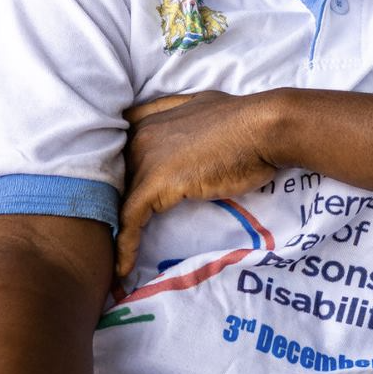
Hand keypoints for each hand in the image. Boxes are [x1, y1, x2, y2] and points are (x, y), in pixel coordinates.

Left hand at [118, 91, 283, 276]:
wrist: (265, 129)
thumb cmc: (248, 123)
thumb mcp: (206, 106)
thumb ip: (183, 115)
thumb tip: (183, 127)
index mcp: (153, 117)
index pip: (118, 146)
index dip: (116, 173)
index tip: (116, 198)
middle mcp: (142, 134)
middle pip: (112, 175)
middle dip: (108, 202)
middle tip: (107, 233)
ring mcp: (146, 157)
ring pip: (116, 198)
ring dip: (112, 227)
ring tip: (107, 256)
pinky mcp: (157, 183)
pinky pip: (130, 219)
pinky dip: (125, 245)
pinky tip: (122, 267)